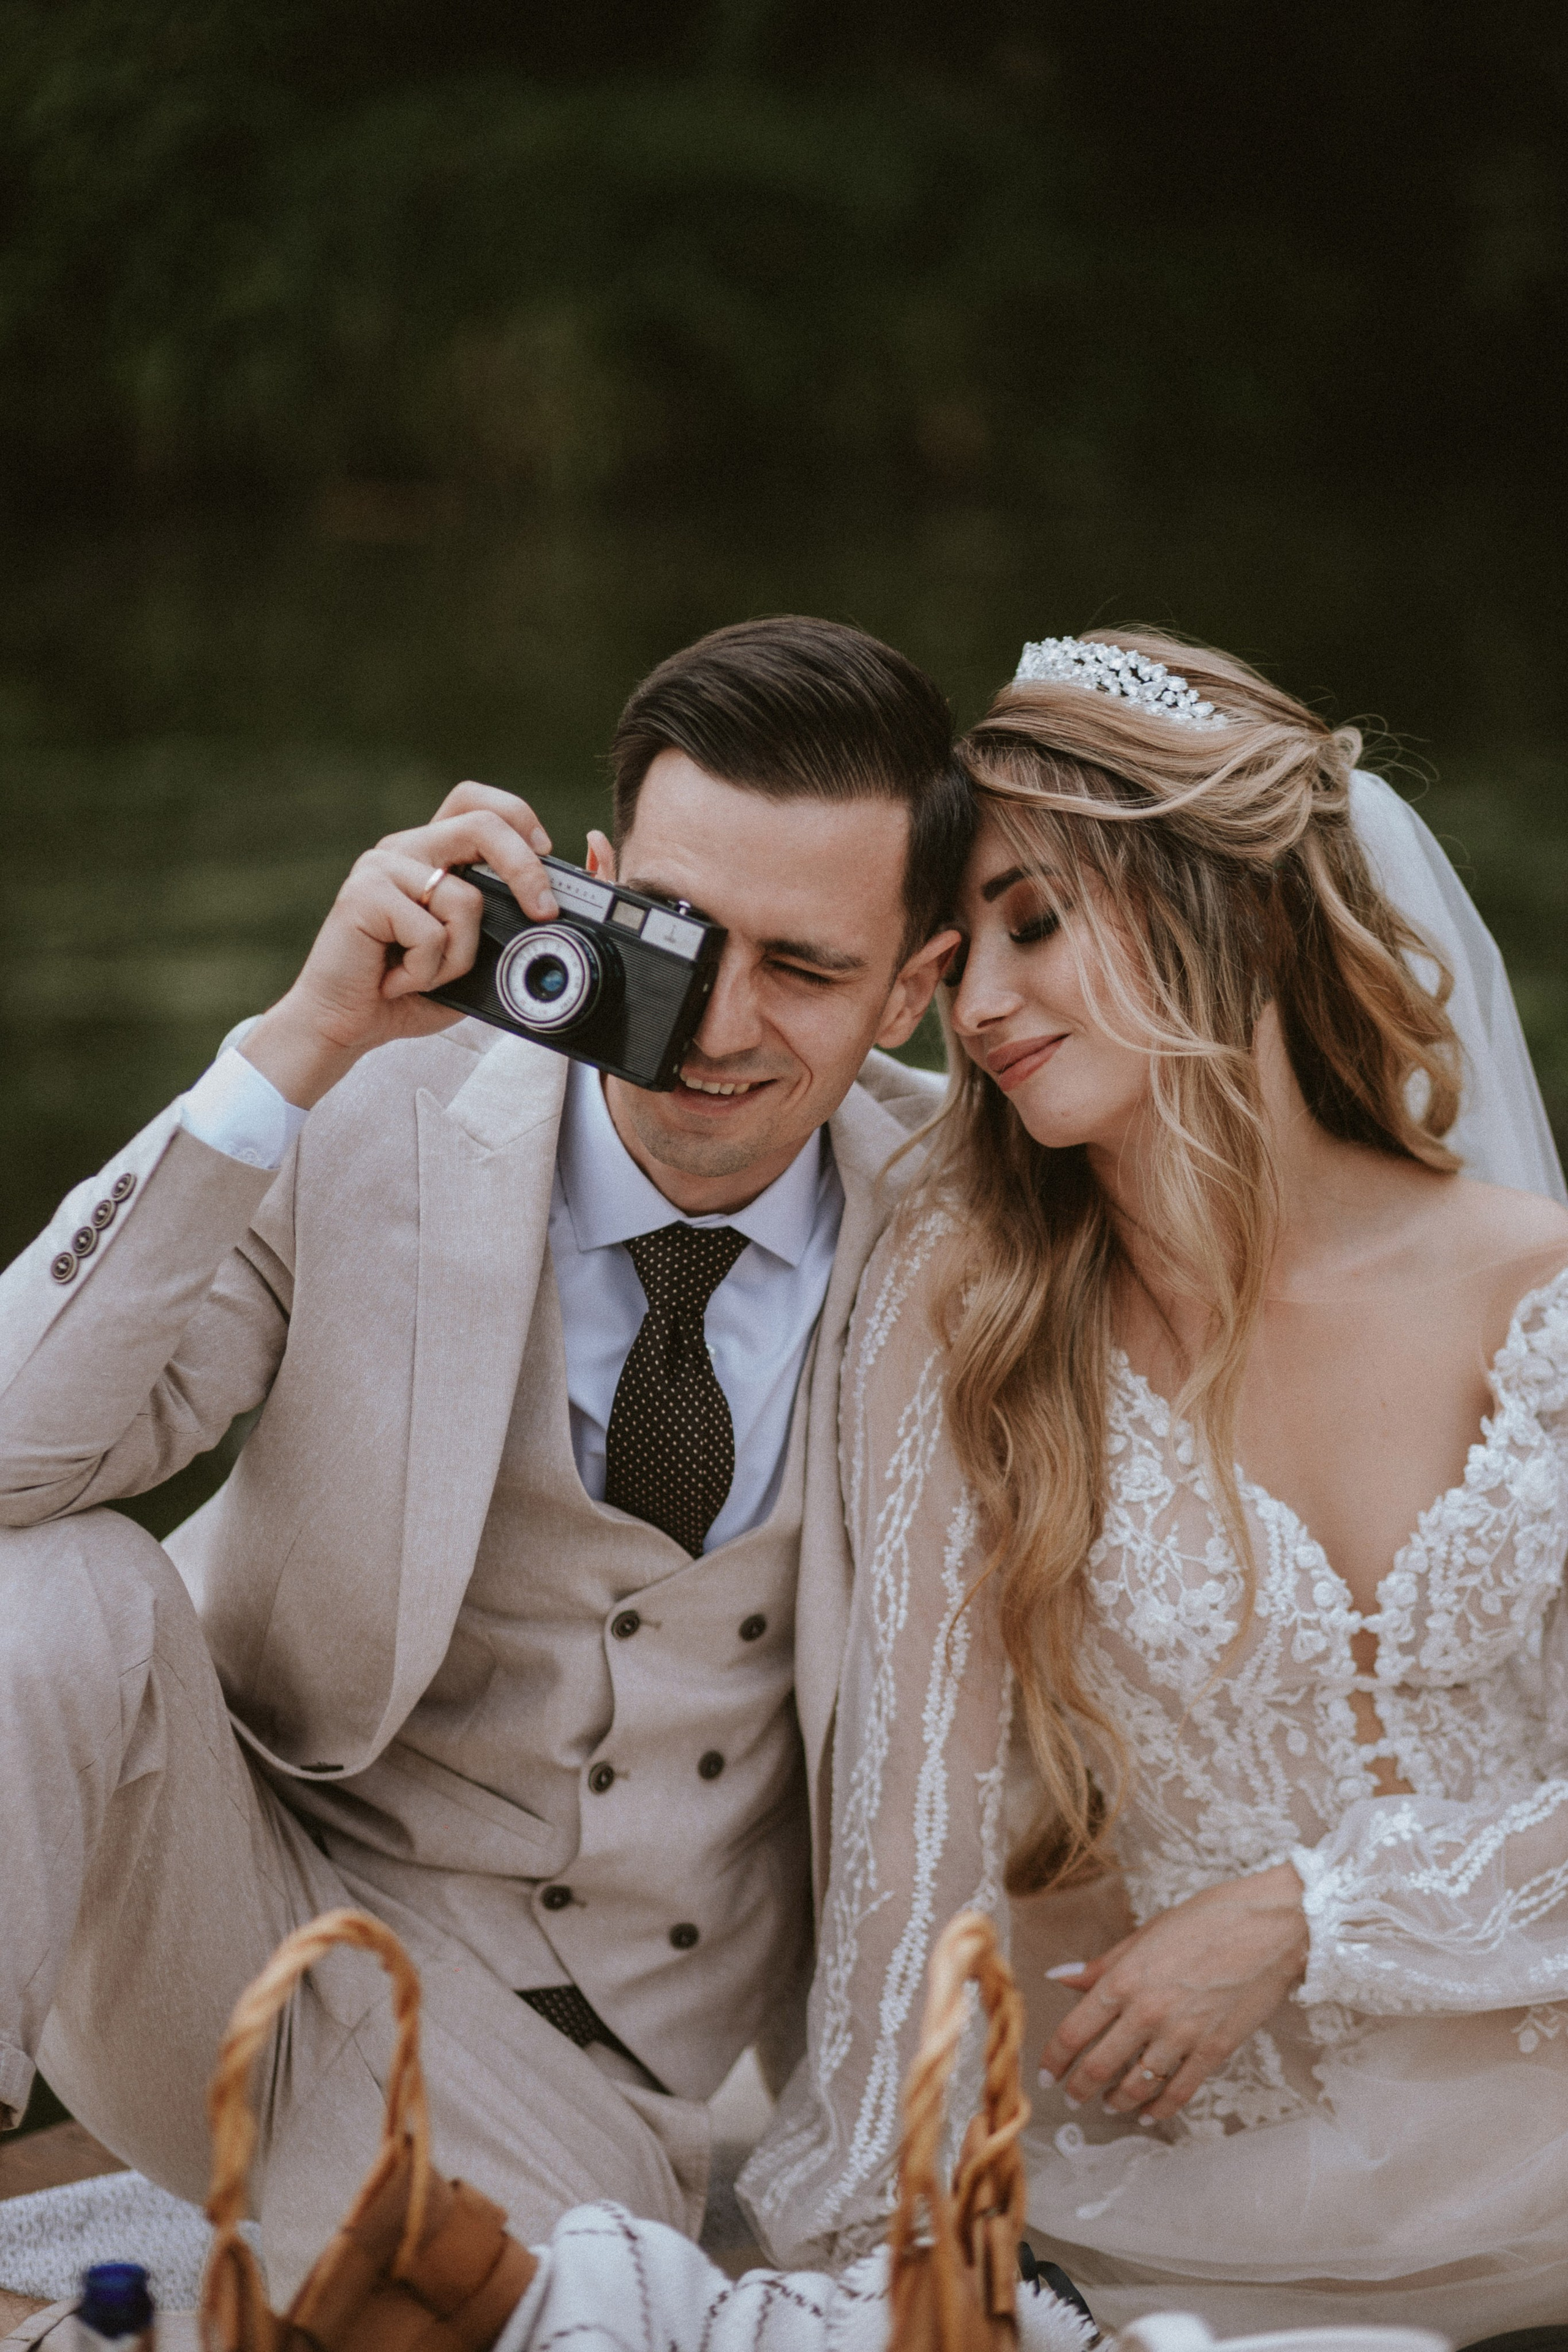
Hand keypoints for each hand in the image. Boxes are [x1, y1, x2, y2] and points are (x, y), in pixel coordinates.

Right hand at [241, 782, 560, 1107]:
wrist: (341, 1025)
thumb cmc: (404, 993)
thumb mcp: (466, 957)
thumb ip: (496, 928)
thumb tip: (546, 913)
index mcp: (429, 856)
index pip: (475, 802)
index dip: (518, 816)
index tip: (546, 853)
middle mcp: (405, 850)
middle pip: (482, 824)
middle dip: (525, 868)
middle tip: (543, 910)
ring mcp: (381, 867)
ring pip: (465, 898)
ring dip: (460, 957)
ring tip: (424, 975)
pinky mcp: (364, 895)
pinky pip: (430, 933)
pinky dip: (426, 972)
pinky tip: (395, 981)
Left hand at [1038, 1863, 1308, 2123]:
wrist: (1268, 1927)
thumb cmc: (1206, 1921)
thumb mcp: (1145, 1934)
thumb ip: (1102, 1964)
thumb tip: (1058, 1977)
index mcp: (1124, 1979)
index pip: (1073, 2032)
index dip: (1053, 2059)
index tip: (1045, 2073)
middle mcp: (1147, 2012)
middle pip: (1098, 2066)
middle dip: (1078, 2088)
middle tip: (1071, 2097)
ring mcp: (1181, 2035)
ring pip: (1136, 2085)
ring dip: (1116, 2101)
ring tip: (1107, 2104)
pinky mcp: (1214, 2051)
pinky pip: (1179, 2092)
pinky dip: (1159, 2109)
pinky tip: (1147, 2113)